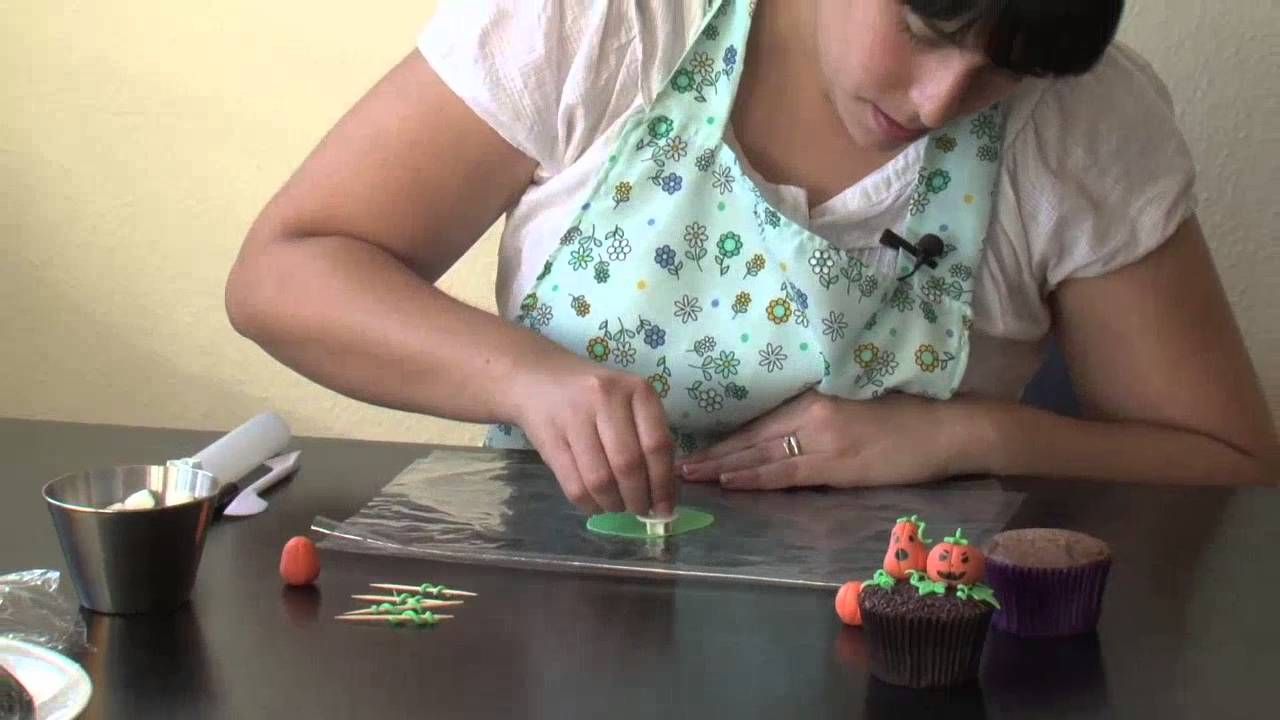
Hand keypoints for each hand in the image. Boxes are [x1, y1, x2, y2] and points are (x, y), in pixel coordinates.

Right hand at [508, 352, 677, 515]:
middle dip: (638, 499)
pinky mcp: (549, 437)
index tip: (664, 507)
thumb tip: (664, 493)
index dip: (663, 483)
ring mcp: (574, 416)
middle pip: (629, 465)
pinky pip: (573, 484)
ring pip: (600, 479)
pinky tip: (595, 503)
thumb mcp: (627, 401)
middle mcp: (606, 398)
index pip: (657, 445)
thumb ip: (647, 437)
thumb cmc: (593, 394)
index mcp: (637, 390)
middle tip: (640, 510)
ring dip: (613, 504)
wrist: (535, 377)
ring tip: (617, 506)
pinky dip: (589, 504)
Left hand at [678, 391, 971, 489]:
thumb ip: (815, 415)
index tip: (694, 445)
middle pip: (752, 438)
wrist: (946, 429)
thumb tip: (779, 433)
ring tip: (692, 475)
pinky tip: (732, 482)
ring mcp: (823, 441)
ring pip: (762, 457)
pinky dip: (755, 478)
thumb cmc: (904, 414)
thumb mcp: (852, 403)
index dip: (725, 436)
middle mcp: (812, 416)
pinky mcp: (837, 466)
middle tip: (678, 464)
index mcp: (815, 398)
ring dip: (724, 468)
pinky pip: (786, 475)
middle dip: (714, 454)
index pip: (759, 421)